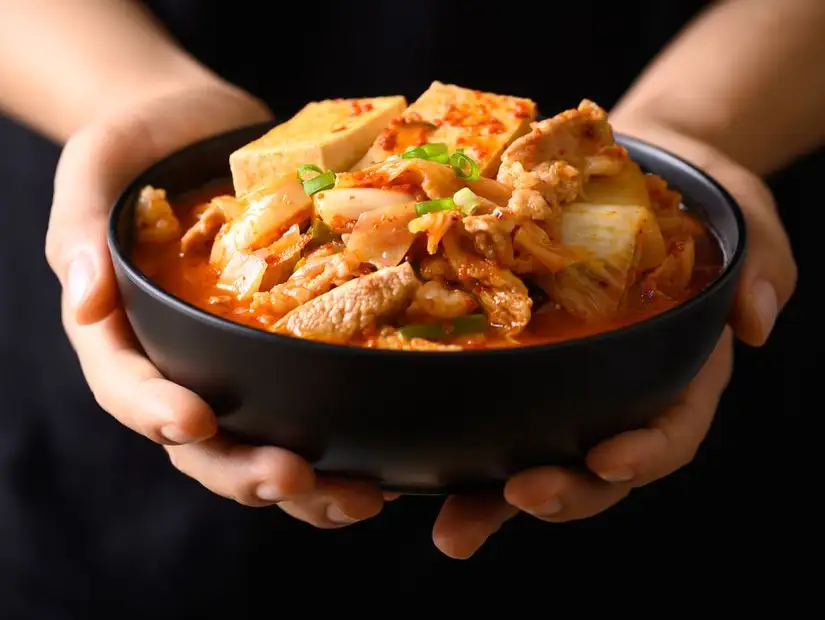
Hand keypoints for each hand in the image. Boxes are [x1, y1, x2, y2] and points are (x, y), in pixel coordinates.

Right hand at [45, 81, 384, 527]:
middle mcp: (181, 362)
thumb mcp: (95, 169)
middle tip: (295, 477)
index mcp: (124, 332)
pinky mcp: (285, 349)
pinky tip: (382, 466)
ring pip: (261, 445)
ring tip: (359, 497)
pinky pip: (309, 410)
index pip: (129, 387)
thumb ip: (81, 232)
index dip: (156, 412)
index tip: (195, 421)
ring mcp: (235, 363)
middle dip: (245, 469)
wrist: (198, 128)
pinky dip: (342, 448)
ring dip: (307, 485)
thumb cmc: (139, 146)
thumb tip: (86, 299)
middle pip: (202, 444)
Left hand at [430, 126, 797, 558]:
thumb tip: (755, 320)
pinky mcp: (524, 365)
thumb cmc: (705, 202)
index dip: (644, 453)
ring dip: (495, 500)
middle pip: (596, 466)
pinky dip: (460, 449)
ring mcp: (570, 386)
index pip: (671, 429)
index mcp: (680, 373)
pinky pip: (492, 412)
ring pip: (537, 457)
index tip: (609, 460)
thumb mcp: (749, 223)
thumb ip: (762, 267)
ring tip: (453, 528)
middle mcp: (622, 392)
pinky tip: (415, 479)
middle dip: (561, 492)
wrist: (649, 173)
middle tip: (518, 498)